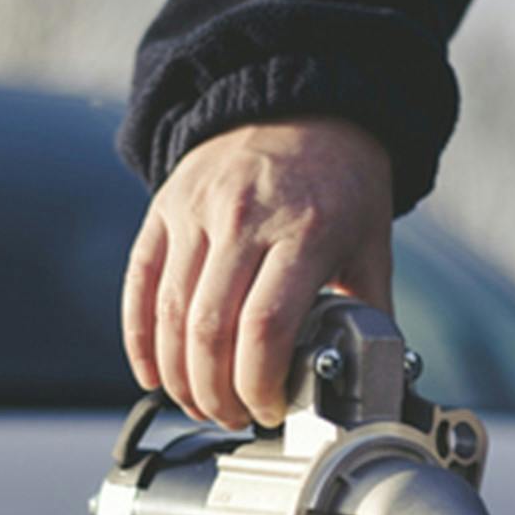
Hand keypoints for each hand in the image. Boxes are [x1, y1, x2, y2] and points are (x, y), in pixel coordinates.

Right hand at [121, 117, 393, 428]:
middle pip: (209, 330)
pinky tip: (152, 375)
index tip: (270, 409)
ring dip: (180, 376)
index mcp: (304, 231)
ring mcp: (197, 211)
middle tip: (233, 417)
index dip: (259, 384)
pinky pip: (139, 284)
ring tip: (201, 404)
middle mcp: (244, 218)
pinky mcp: (165, 208)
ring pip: (169, 314)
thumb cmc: (341, 179)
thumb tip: (374, 379)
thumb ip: (370, 312)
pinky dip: (139, 340)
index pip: (265, 327)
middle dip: (216, 393)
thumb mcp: (372, 242)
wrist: (301, 97)